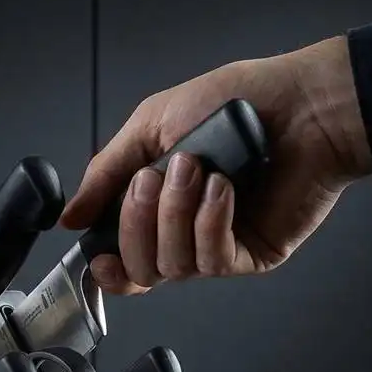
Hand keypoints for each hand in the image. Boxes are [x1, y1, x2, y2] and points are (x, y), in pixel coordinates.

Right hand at [59, 36, 371, 293]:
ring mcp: (216, 247)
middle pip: (140, 270)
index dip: (107, 267)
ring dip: (176, 215)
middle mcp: (184, 234)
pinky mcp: (250, 255)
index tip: (99, 252)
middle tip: (154, 179)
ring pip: (173, 267)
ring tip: (197, 169)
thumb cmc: (235, 101)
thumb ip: (105, 173)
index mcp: (156, 209)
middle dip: (137, 225)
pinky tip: (223, 188)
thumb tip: (70, 218)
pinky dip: (210, 222)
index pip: (122, 262)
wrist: (302, 102)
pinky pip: (212, 260)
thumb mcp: (151, 124)